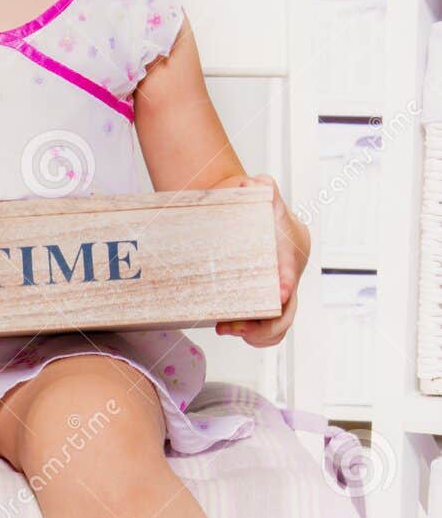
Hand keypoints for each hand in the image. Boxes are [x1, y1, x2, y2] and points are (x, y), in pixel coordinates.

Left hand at [214, 172, 309, 347]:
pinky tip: (232, 328)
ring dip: (256, 333)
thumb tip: (255, 182)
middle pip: (287, 311)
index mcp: (291, 252)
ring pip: (279, 325)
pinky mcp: (266, 303)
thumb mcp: (260, 194)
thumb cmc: (253, 208)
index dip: (286, 284)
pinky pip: (268, 329)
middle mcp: (289, 277)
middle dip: (264, 323)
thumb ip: (263, 187)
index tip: (281, 293)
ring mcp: (280, 293)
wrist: (246, 216)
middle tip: (232, 324)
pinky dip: (254, 335)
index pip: (291, 272)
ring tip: (226, 327)